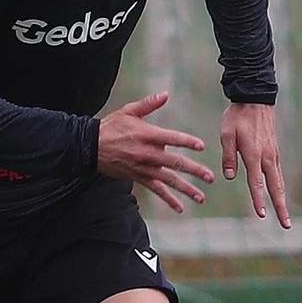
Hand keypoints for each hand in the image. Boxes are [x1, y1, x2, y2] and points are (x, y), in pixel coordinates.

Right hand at [97, 91, 214, 213]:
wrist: (91, 146)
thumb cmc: (111, 126)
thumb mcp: (129, 111)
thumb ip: (149, 104)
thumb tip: (166, 94)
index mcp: (148, 134)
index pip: (172, 138)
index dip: (188, 142)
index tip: (201, 146)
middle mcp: (148, 153)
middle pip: (176, 162)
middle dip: (195, 170)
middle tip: (210, 177)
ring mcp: (144, 167)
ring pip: (169, 180)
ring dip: (186, 189)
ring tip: (201, 196)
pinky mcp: (139, 177)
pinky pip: (156, 190)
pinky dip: (168, 199)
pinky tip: (180, 207)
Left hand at [220, 102, 290, 226]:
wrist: (255, 98)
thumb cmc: (237, 116)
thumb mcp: (226, 134)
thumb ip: (228, 156)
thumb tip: (229, 177)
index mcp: (254, 154)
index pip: (256, 182)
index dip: (259, 199)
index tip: (262, 215)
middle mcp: (267, 156)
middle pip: (276, 187)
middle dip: (281, 207)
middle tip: (287, 225)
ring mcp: (273, 154)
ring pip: (279, 181)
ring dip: (282, 199)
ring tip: (284, 215)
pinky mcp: (274, 151)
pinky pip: (277, 172)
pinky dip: (279, 186)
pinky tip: (278, 194)